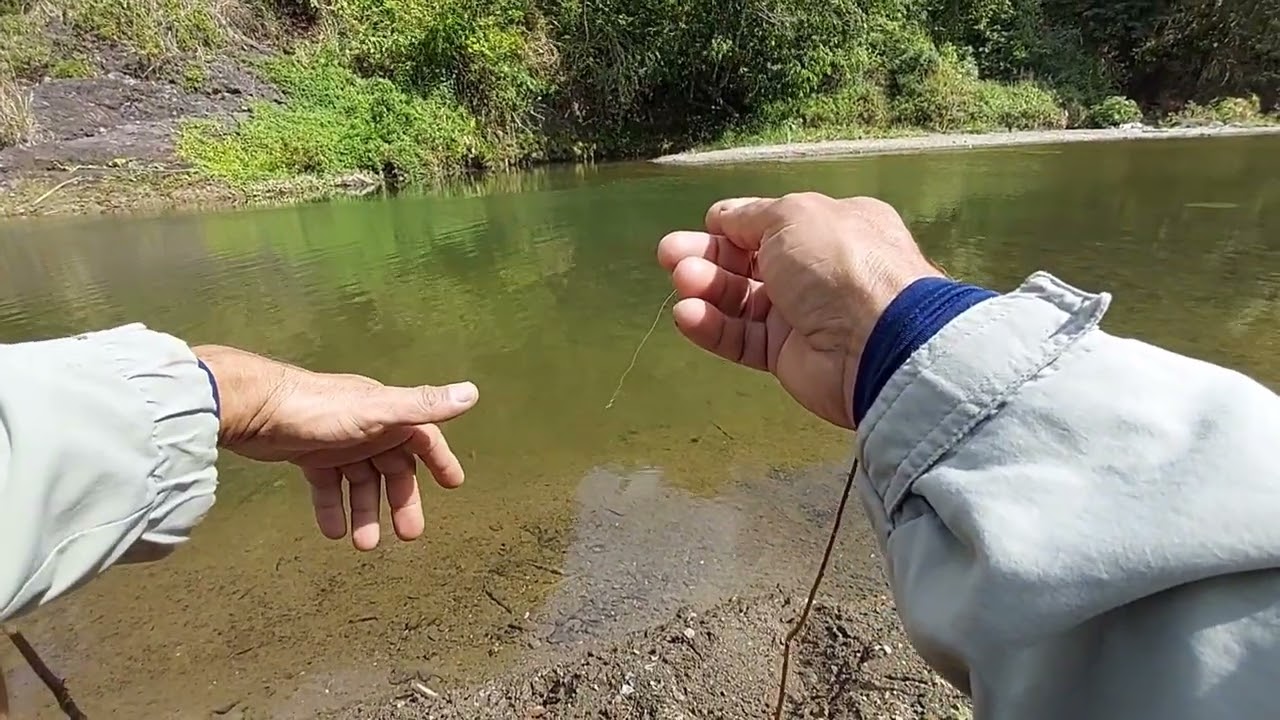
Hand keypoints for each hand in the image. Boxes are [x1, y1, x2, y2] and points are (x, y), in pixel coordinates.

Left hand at [194, 345, 478, 549]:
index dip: (439, 461)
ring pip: (360, 481)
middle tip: (409, 535)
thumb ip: (422, 406)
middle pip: (392, 468)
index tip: (452, 485)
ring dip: (366, 512)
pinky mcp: (309, 453)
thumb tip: (472, 392)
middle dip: (401, 501)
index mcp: (388, 413)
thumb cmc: (318, 408)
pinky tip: (333, 531)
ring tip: (365, 545)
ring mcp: (337, 440)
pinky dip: (333, 507)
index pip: (423, 439)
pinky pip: (329, 484)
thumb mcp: (377, 410)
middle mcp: (367, 425)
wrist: (254, 406)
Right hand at [657, 193, 940, 428]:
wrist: (876, 339)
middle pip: (747, 262)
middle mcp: (816, 270)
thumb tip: (721, 218)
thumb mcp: (791, 216)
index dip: (734, 226)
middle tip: (669, 254)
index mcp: (828, 228)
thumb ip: (750, 217)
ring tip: (682, 282)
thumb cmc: (837, 261)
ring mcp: (801, 315)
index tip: (706, 225)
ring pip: (740, 301)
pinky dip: (712, 327)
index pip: (769, 224)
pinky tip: (686, 315)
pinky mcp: (785, 356)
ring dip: (706, 289)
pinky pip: (741, 338)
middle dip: (708, 256)